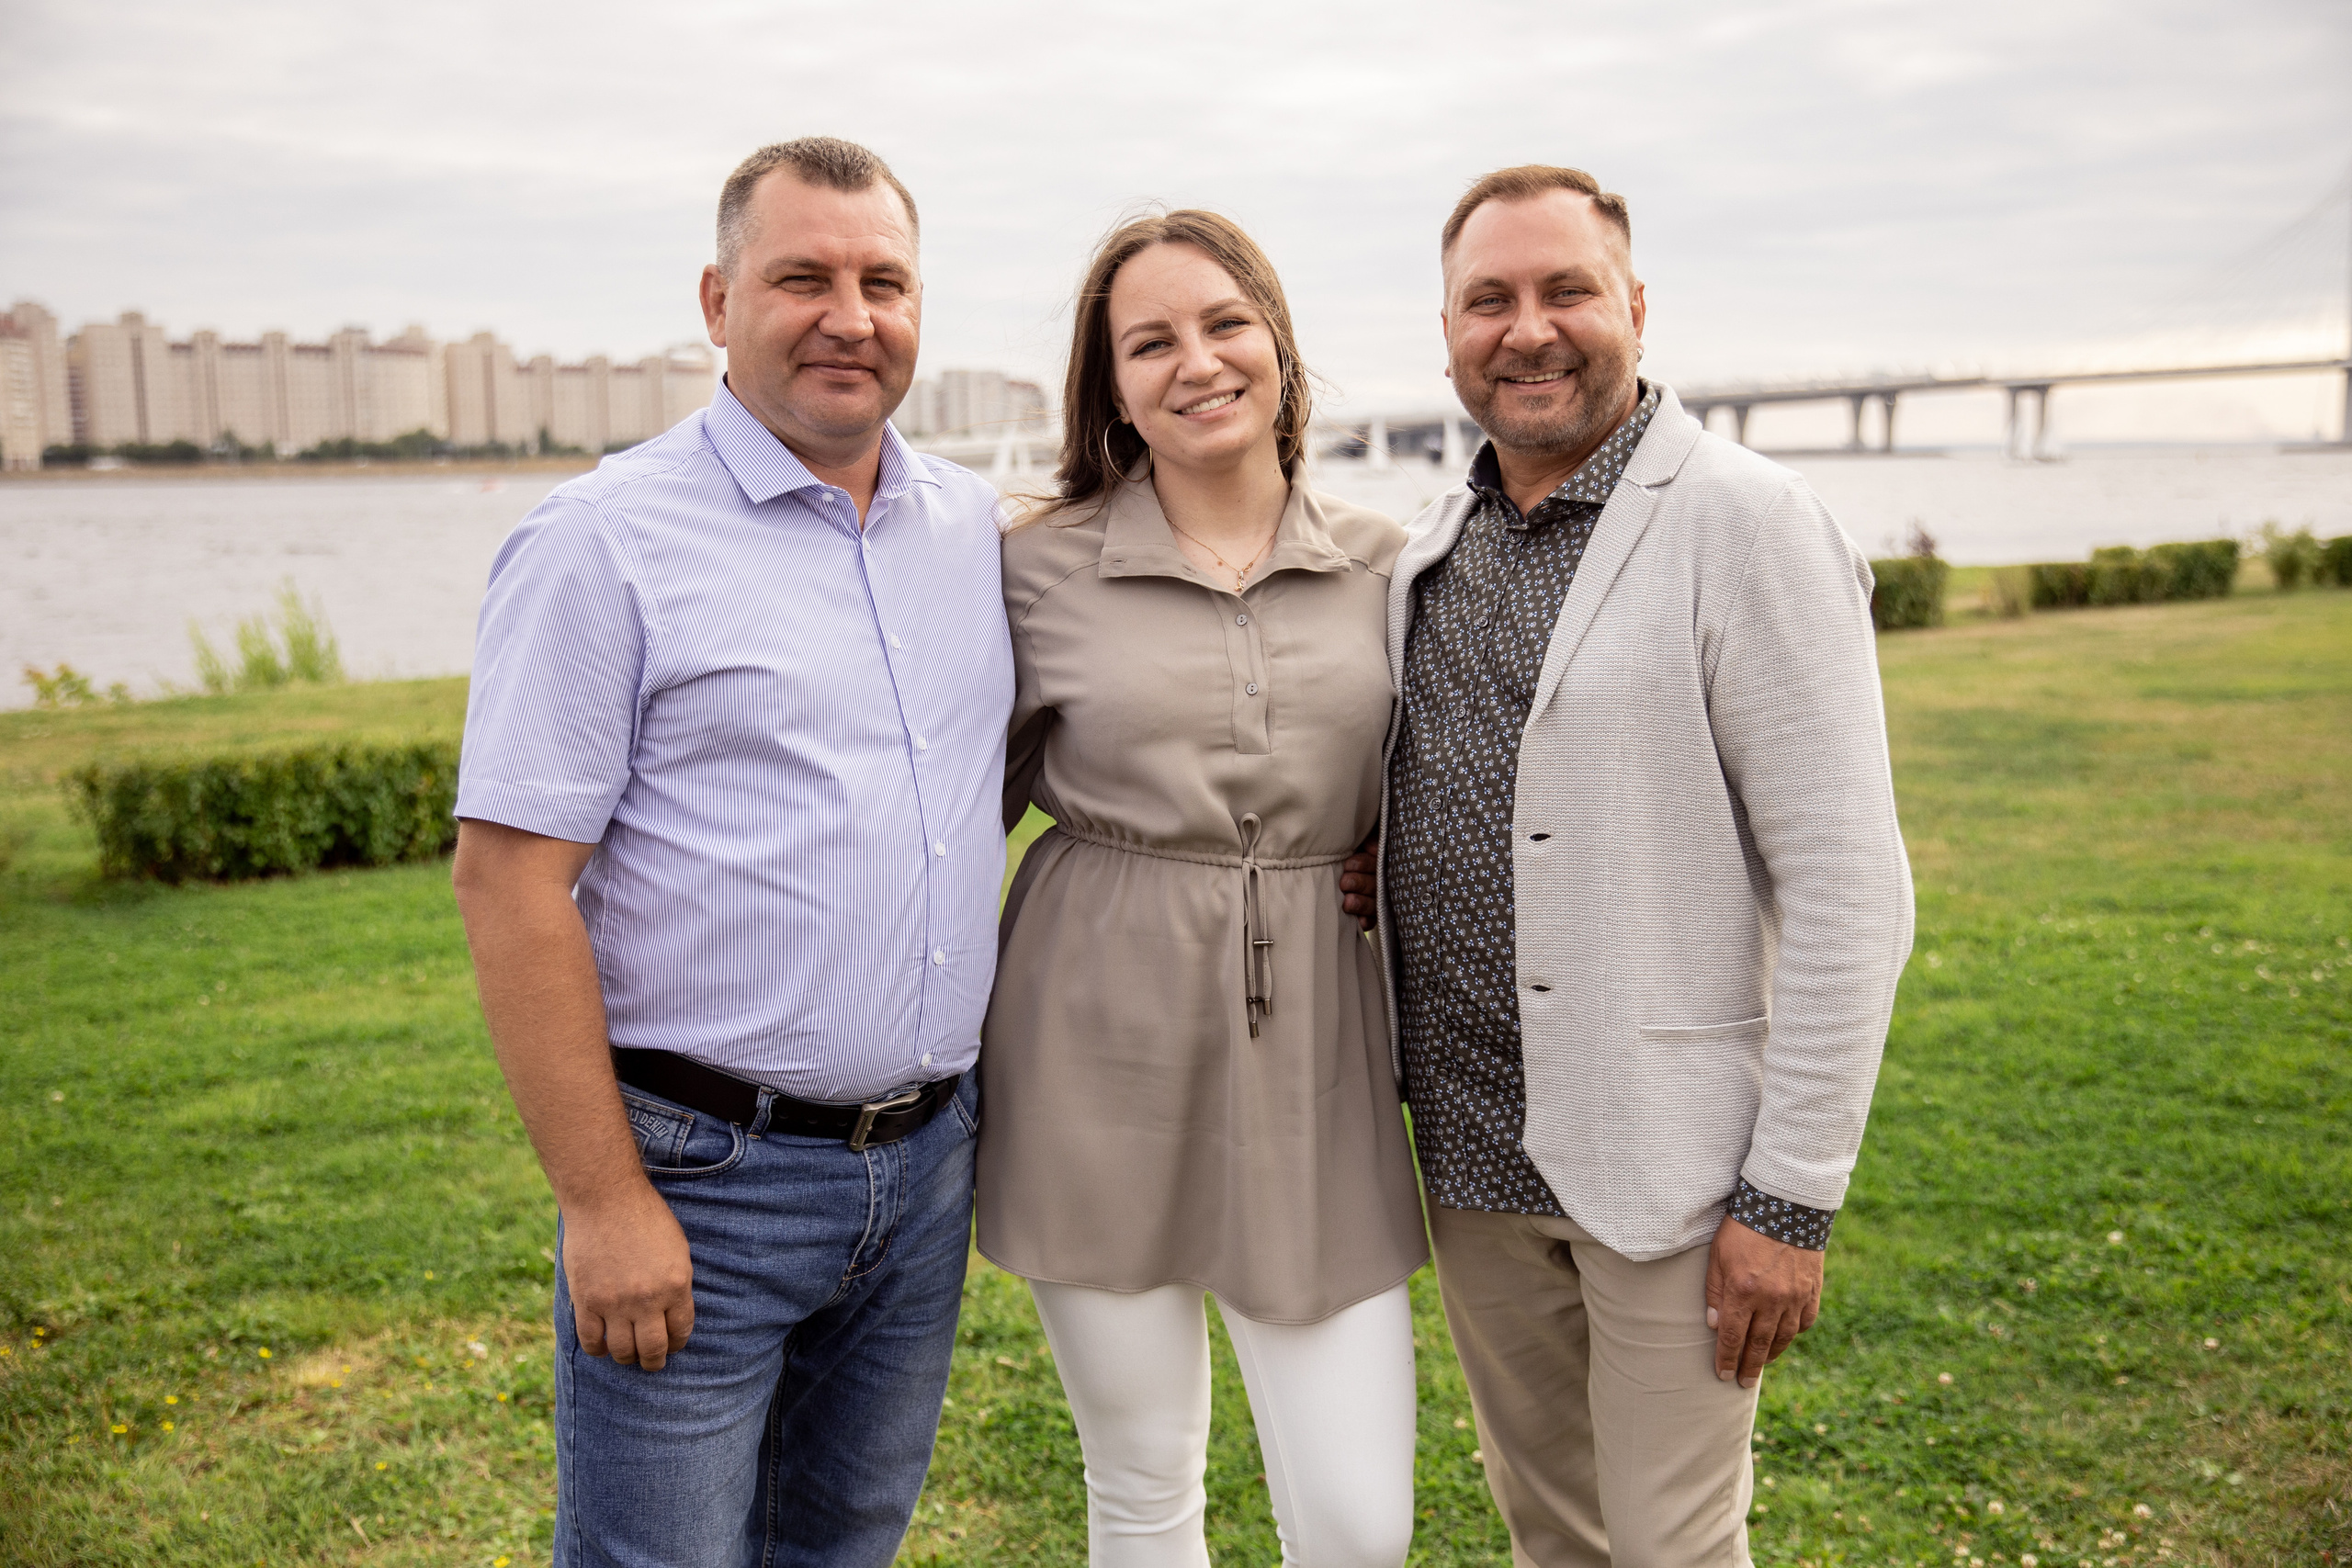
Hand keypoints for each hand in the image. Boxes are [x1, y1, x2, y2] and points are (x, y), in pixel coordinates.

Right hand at [563, 1185, 695, 1370]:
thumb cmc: (645, 1217)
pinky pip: (591, 1340)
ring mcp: (615, 1302)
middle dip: (654, 1361)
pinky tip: (603, 1346)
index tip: (672, 1345)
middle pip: (653, 1349)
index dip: (678, 1343)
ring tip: (628, 1355)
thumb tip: (673, 1313)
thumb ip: (676, 1283)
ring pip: (623, 1350)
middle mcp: (647, 1299)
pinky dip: (598, 1349)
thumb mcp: (676, 1249)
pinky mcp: (587, 1301)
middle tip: (651, 1362)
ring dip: (627, 1357)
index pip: (681, 1330)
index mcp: (676, 1285)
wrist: (606, 1199)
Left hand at [1339, 832, 1377, 931]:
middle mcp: (1379, 881)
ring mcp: (1376, 899)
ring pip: (1374, 903)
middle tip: (1345, 882)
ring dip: (1361, 903)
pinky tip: (1360, 922)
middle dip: (1360, 883)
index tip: (1349, 864)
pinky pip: (1371, 920)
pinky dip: (1366, 921)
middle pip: (1375, 884)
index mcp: (1378, 862)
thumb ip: (1368, 839)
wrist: (1331, 869)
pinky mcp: (1369, 915)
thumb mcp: (1360, 840)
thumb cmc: (1348, 852)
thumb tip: (1371, 847)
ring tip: (1347, 902)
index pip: (1377, 863)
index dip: (1364, 864)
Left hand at [1704, 1214, 1822, 1388]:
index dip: (1727, 1359)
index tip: (1722, 1375)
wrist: (1785, 1205)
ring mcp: (1795, 1296)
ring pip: (1784, 1337)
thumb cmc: (1743, 1227)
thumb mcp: (1717, 1255)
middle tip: (1742, 1383)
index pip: (1733, 1336)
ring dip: (1771, 1354)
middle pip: (1759, 1344)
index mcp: (1743, 1291)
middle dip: (1749, 1366)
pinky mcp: (1812, 1290)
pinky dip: (1794, 1333)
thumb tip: (1715, 1326)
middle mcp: (1771, 1299)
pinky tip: (1785, 1338)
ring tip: (1760, 1364)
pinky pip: (1805, 1322)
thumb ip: (1715, 1292)